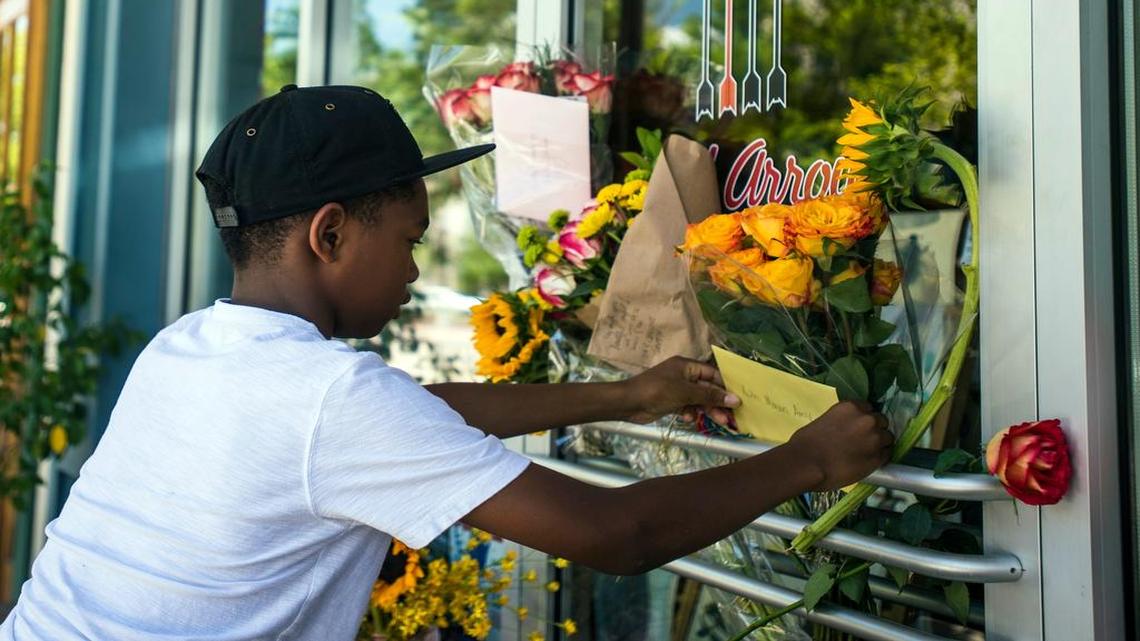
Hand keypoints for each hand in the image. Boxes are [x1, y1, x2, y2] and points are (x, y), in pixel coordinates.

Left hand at [623, 356, 739, 424]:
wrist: (629, 403)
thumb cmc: (657, 391)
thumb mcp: (686, 393)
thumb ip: (710, 397)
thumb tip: (735, 399)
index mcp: (686, 366)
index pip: (712, 374)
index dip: (725, 386)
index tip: (738, 399)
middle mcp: (683, 376)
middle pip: (706, 389)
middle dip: (718, 403)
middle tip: (730, 417)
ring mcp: (676, 389)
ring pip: (698, 400)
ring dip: (707, 410)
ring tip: (719, 422)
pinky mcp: (670, 402)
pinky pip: (687, 407)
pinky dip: (690, 413)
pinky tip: (689, 419)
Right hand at [786, 401, 893, 490]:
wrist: (806, 463)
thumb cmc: (806, 442)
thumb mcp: (825, 419)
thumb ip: (842, 420)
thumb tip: (847, 428)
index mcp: (852, 407)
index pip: (868, 408)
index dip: (863, 419)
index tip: (858, 427)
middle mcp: (867, 420)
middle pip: (881, 421)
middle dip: (874, 429)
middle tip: (862, 440)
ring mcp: (875, 439)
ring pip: (888, 438)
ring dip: (880, 443)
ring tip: (866, 452)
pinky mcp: (878, 458)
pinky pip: (887, 454)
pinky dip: (881, 457)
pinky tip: (869, 462)